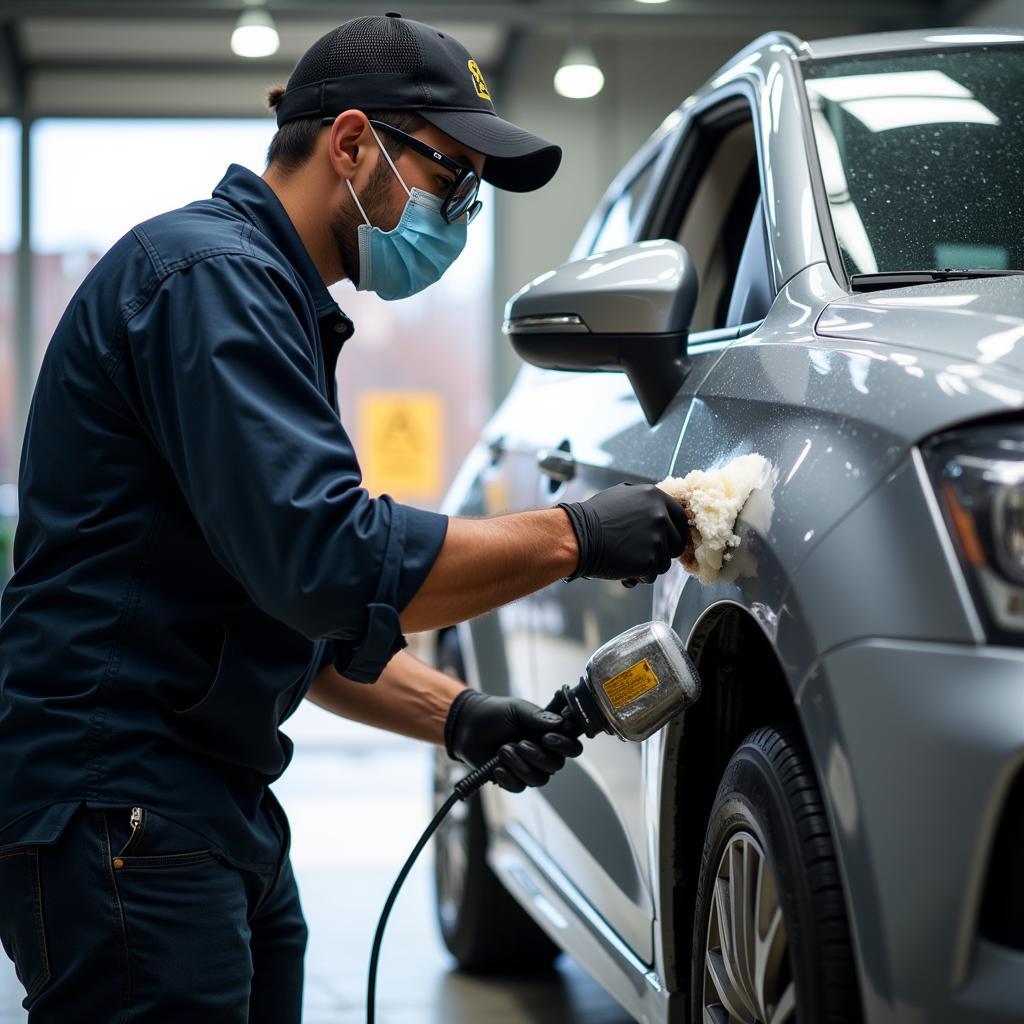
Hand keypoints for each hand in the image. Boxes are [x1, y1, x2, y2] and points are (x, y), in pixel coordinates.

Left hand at [444, 689, 583, 792]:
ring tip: (503, 750)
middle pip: (556, 766)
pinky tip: (497, 766)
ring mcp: (528, 767)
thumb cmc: (495, 714)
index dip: (565, 746)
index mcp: (549, 734)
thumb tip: (558, 723)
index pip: (572, 747)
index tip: (547, 738)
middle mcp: (543, 752)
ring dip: (520, 766)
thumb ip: (537, 716)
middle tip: (520, 743)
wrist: (468, 726)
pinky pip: (519, 787)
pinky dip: (508, 777)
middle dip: (538, 757)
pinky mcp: (512, 779)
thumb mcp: (517, 709)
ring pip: (539, 780)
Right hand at [559, 482, 687, 583]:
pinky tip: (622, 571)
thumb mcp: (622, 495)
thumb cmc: (593, 517)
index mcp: (655, 497)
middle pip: (676, 544)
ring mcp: (656, 539)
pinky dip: (637, 577)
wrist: (576, 536)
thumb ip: (645, 501)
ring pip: (664, 563)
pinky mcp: (649, 561)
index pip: (681, 518)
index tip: (665, 541)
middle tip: (640, 553)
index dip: (674, 532)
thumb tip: (660, 509)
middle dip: (661, 552)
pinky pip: (651, 576)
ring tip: (626, 561)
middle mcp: (660, 516)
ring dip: (648, 567)